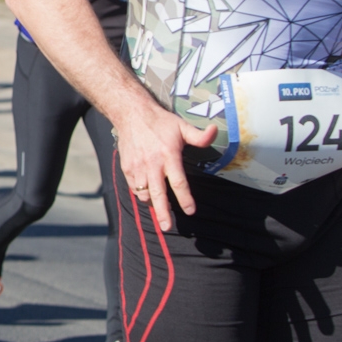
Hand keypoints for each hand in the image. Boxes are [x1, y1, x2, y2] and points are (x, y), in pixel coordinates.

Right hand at [115, 100, 217, 231]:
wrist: (131, 114)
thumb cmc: (160, 122)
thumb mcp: (182, 126)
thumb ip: (199, 136)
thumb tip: (215, 131)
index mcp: (168, 155)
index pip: (178, 182)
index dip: (185, 199)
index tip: (191, 211)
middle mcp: (152, 164)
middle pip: (158, 194)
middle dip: (163, 212)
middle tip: (167, 227)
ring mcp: (137, 167)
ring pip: (144, 193)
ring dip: (152, 202)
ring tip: (159, 207)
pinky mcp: (127, 168)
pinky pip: (135, 187)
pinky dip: (141, 193)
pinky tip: (147, 192)